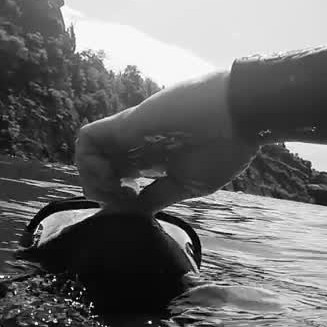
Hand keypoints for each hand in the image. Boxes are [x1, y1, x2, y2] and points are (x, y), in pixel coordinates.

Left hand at [74, 70, 260, 214]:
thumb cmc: (224, 148)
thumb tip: (135, 212)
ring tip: (115, 189)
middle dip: (99, 190)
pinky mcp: (125, 123)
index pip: (117, 176)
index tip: (132, 207)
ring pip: (87, 152)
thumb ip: (159, 195)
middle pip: (98, 166)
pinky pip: (88, 138)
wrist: (239, 114)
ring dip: (92, 177)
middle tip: (121, 200)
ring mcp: (128, 134)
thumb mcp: (190, 183)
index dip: (115, 197)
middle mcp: (135, 146)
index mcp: (151, 159)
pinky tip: (111, 177)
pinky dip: (89, 160)